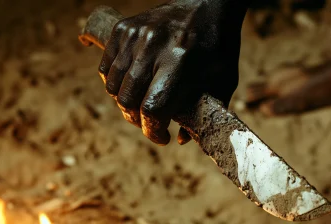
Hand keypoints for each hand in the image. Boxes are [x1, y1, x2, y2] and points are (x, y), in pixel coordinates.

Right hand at [99, 0, 246, 144]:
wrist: (208, 4)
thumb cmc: (218, 46)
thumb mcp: (223, 81)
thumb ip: (205, 112)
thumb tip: (179, 139)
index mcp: (180, 62)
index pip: (152, 108)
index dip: (153, 131)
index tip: (162, 136)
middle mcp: (153, 47)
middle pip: (128, 101)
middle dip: (137, 120)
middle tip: (150, 121)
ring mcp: (135, 36)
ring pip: (113, 86)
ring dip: (125, 103)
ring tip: (141, 103)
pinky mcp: (123, 28)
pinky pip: (106, 67)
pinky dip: (114, 82)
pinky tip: (131, 84)